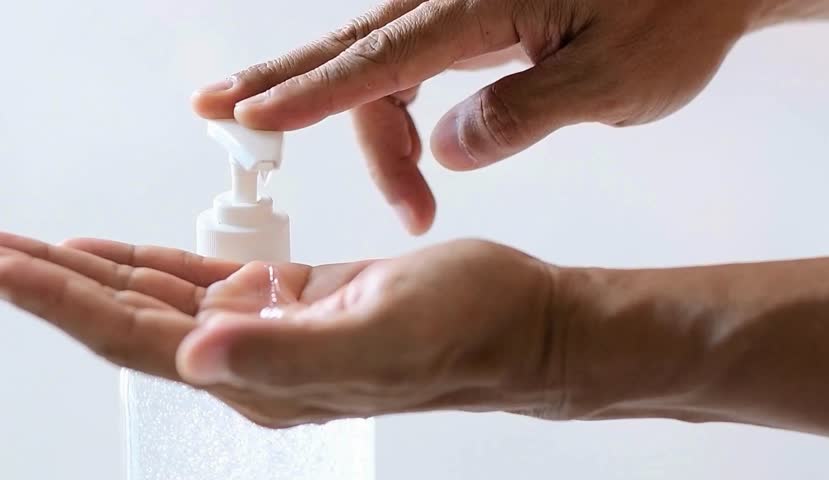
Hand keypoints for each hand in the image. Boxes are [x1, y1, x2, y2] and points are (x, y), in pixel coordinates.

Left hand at [0, 233, 561, 427]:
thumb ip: (287, 357)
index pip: (139, 339)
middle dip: (59, 286)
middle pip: (133, 321)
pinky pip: (206, 281)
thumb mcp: (380, 340)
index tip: (6, 266)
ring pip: (162, 299)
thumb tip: (196, 354)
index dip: (66, 305)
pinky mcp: (295, 297)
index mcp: (262, 376)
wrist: (516, 322)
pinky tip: (119, 255)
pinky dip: (156, 265)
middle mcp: (255, 359)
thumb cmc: (465, 333)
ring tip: (33, 250)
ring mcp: (272, 329)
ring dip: (97, 275)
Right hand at [192, 0, 756, 233]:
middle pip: (356, 50)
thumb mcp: (613, 80)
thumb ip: (522, 114)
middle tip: (229, 119)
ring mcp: (462, 9)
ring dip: (376, 137)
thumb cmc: (674, 17)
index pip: (379, 54)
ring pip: (381, 68)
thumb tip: (446, 150)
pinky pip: (410, 68)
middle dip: (291, 87)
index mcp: (484, 4)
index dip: (309, 89)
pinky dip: (400, 118)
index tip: (247, 113)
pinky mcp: (474, 23)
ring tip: (412, 205)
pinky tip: (413, 157)